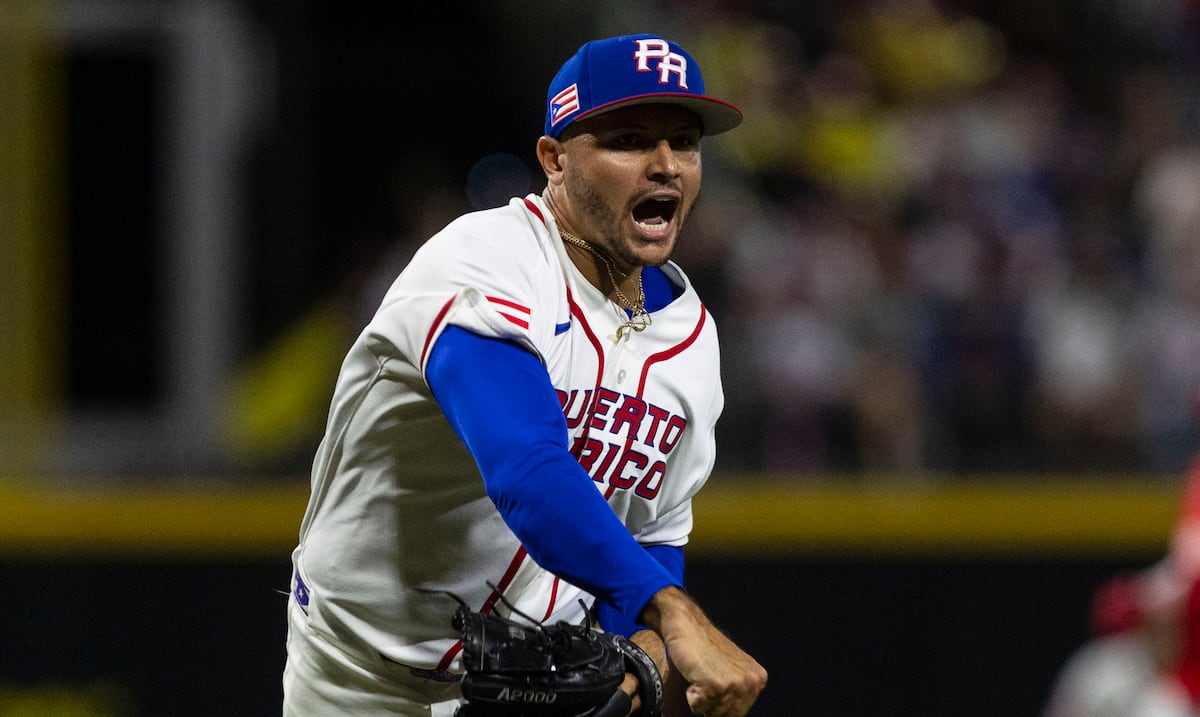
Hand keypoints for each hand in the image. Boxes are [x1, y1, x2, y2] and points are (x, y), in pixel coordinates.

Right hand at [640, 587, 765, 716]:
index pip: (738, 712)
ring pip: (712, 713)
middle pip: (727, 715)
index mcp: (758, 679)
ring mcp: (735, 684)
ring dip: (700, 698)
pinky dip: (691, 695)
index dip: (721, 704)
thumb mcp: (731, 668)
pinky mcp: (716, 686)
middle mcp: (751, 682)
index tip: (713, 686)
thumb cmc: (703, 646)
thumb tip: (730, 712)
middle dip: (711, 703)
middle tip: (704, 678)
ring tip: (700, 674)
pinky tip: (695, 674)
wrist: (687, 624)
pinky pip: (698, 707)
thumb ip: (737, 690)